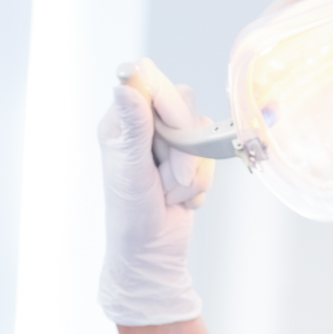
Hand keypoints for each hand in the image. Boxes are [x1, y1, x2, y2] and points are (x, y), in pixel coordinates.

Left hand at [97, 60, 214, 326]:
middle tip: (170, 181)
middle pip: (183, 102)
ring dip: (191, 170)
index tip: (172, 131)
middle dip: (183, 148)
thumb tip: (122, 85)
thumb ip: (134, 125)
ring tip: (171, 194)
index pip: (149, 81)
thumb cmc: (131, 215)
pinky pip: (211, 154)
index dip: (169, 103)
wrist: (153, 253)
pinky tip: (182, 199)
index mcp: (121, 120)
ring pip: (201, 131)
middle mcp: (143, 124)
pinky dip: (200, 181)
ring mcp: (168, 141)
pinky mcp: (189, 157)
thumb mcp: (130, 168)